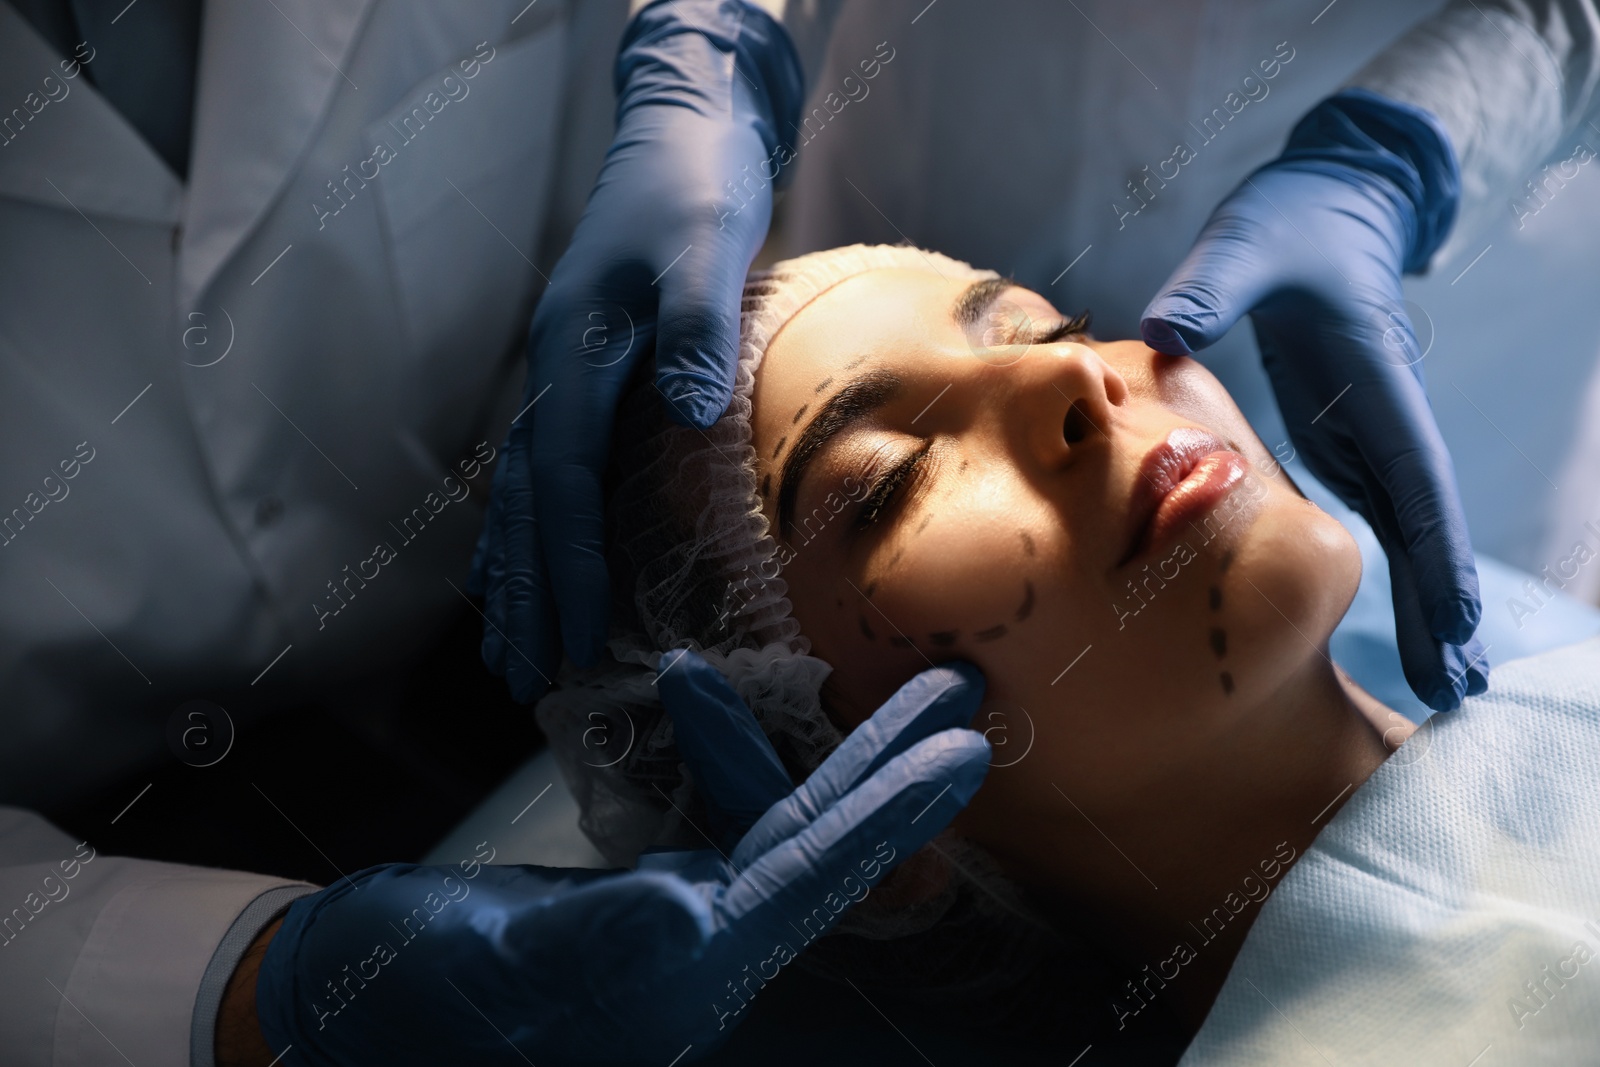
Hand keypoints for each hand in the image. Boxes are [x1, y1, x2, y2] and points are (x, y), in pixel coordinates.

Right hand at [255, 654, 989, 1065]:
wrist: (340, 1007)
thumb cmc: (399, 998)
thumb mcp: (491, 965)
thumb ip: (593, 942)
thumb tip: (685, 915)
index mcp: (681, 976)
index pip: (803, 883)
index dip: (884, 817)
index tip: (960, 753)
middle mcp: (701, 952)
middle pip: (819, 850)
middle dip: (895, 772)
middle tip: (966, 699)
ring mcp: (679, 923)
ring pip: (784, 827)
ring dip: (846, 758)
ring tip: (906, 693)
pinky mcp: (647, 896)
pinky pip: (726, 818)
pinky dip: (746, 755)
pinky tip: (741, 707)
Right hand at [468, 0, 803, 701]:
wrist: (680, 132)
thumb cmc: (696, 188)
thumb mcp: (705, 246)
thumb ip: (694, 325)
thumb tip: (684, 409)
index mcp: (576, 353)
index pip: (563, 480)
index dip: (566, 561)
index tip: (570, 635)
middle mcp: (555, 372)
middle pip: (526, 502)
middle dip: (525, 592)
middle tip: (524, 676)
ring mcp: (563, 372)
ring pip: (524, 492)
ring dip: (516, 574)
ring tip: (506, 651)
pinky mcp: (585, 372)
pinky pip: (544, 468)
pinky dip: (533, 528)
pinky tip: (528, 566)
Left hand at [1141, 89, 1487, 710]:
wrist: (1327, 201)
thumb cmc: (1291, 222)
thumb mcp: (1246, 244)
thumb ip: (1212, 287)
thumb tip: (1165, 331)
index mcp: (1376, 382)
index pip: (1415, 481)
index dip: (1437, 558)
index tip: (1457, 627)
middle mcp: (1385, 417)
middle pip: (1425, 525)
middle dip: (1444, 606)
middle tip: (1456, 691)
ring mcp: (1369, 429)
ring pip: (1408, 528)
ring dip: (1427, 601)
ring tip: (1441, 680)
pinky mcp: (1345, 432)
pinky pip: (1376, 511)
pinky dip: (1395, 569)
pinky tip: (1401, 619)